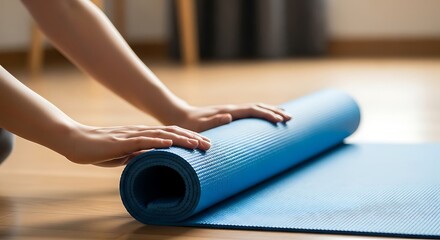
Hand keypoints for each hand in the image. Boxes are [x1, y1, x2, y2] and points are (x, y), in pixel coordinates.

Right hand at [63, 124, 210, 166]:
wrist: (75, 141)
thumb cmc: (98, 150)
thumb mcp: (123, 155)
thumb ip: (137, 155)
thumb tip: (151, 158)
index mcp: (143, 136)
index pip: (170, 136)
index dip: (188, 139)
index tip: (203, 145)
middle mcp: (141, 132)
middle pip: (172, 133)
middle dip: (192, 138)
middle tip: (210, 144)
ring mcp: (132, 135)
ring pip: (161, 135)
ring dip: (181, 139)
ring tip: (198, 143)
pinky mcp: (121, 141)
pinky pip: (142, 140)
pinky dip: (157, 141)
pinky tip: (170, 143)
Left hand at [175, 103, 291, 131]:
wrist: (180, 116)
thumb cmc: (189, 125)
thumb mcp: (198, 126)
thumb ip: (212, 122)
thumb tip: (230, 117)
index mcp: (228, 112)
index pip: (253, 110)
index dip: (268, 114)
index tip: (281, 120)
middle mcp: (232, 110)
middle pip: (258, 107)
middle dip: (275, 112)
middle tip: (291, 119)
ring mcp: (231, 111)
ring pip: (255, 109)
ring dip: (270, 112)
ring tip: (285, 117)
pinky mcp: (229, 116)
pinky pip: (249, 114)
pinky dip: (261, 114)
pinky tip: (266, 119)